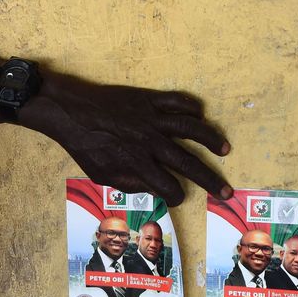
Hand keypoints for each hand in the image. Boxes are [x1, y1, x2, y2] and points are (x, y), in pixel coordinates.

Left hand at [21, 71, 231, 205]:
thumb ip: (130, 184)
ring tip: (225, 149)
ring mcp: (152, 118)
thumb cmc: (85, 146)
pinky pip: (177, 102)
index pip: (169, 186)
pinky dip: (192, 107)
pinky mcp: (149, 99)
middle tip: (227, 191)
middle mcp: (150, 142)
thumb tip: (155, 189)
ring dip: (211, 139)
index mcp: (137, 163)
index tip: (177, 197)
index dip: (176, 196)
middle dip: (210, 179)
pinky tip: (200, 115)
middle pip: (188, 163)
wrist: (70, 112)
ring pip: (191, 129)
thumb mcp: (102, 175)